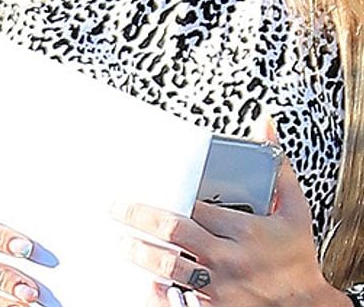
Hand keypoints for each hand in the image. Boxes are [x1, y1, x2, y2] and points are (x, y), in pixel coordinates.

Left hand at [115, 152, 342, 305]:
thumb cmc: (296, 258)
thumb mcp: (294, 211)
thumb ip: (277, 169)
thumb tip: (265, 123)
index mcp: (243, 230)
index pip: (195, 206)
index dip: (168, 196)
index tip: (143, 185)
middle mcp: (229, 258)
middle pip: (175, 233)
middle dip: (140, 218)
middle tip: (114, 208)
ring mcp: (222, 288)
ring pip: (172, 268)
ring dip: (142, 255)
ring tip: (120, 242)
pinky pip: (181, 302)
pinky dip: (162, 294)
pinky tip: (144, 283)